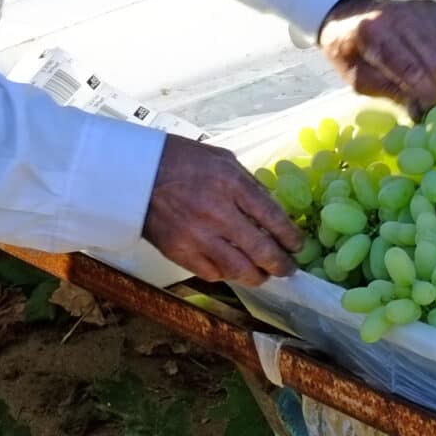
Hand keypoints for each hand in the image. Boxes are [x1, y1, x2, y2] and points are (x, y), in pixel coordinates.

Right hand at [141, 136, 304, 285]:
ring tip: (262, 274)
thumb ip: (248, 184)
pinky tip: (231, 268)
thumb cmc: (182, 161)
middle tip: (288, 268)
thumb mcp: (222, 159)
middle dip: (281, 265)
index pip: (273, 218)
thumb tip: (271, 210)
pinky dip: (226, 274)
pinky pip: (213, 274)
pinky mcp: (180, 252)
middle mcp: (218, 212)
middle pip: (262, 250)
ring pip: (240, 270)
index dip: (291, 238)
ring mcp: (198, 236)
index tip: (298, 246)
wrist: (136, 173)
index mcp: (231, 184)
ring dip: (256, 276)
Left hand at [320, 0, 435, 119]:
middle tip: (429, 103)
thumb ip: (389, 91)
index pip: (411, 67)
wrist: (351, 14)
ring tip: (432, 84)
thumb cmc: (351, 51)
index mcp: (373, 32)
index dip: (425, 95)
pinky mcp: (435, 8)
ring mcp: (421, 9)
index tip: (427, 113)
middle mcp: (401, 15)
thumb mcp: (357, 78)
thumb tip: (421, 110)